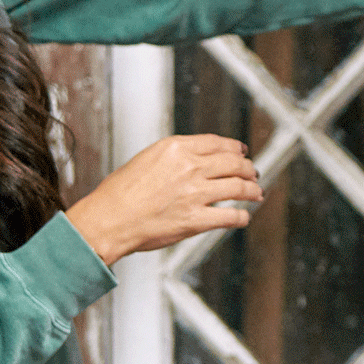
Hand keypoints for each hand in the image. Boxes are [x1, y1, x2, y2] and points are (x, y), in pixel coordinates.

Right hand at [65, 135, 263, 264]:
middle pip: (233, 163)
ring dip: (251, 191)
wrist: (108, 220)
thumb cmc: (120, 193)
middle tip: (253, 174)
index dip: (235, 148)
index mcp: (176, 148)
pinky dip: (241, 217)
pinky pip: (230, 217)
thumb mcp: (147, 159)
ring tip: (256, 193)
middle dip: (248, 168)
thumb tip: (197, 159)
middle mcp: (190, 167)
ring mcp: (195, 193)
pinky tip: (243, 217)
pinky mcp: (196, 220)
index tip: (241, 152)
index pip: (217, 143)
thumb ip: (175, 157)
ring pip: (238, 187)